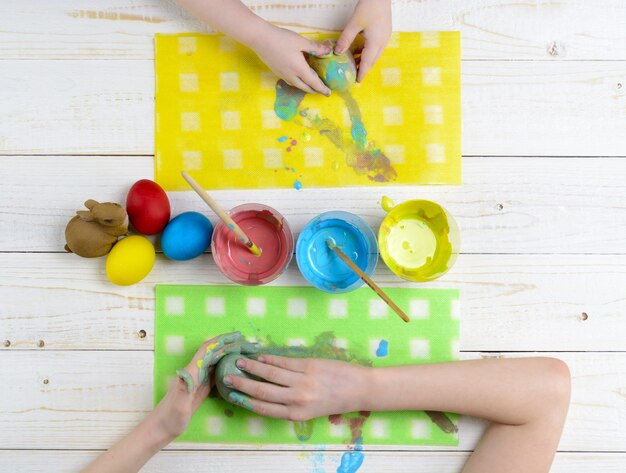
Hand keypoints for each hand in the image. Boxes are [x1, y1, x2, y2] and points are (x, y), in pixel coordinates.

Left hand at [155, 332, 259, 438]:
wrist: (161, 428)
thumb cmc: (169, 418)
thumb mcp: (178, 405)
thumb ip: (183, 389)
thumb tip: (185, 372)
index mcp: (191, 372)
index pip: (207, 350)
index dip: (221, 341)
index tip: (237, 337)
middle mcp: (195, 372)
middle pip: (214, 352)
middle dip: (230, 345)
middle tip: (249, 345)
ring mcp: (199, 379)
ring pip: (216, 361)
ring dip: (230, 354)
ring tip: (247, 352)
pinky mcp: (201, 388)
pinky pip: (216, 372)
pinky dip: (227, 366)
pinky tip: (237, 368)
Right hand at [224, 355, 369, 420]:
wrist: (359, 389)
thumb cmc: (336, 401)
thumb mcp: (311, 411)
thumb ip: (291, 405)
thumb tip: (268, 395)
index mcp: (297, 414)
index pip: (264, 408)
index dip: (246, 401)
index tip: (232, 396)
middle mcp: (297, 399)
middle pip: (262, 391)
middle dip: (243, 384)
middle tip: (228, 377)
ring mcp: (302, 381)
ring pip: (270, 374)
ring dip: (252, 367)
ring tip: (239, 362)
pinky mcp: (308, 366)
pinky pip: (284, 362)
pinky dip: (270, 359)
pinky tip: (260, 356)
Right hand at [251, 24, 331, 94]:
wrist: (260, 39)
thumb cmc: (281, 38)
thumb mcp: (301, 41)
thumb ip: (315, 48)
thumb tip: (328, 51)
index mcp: (299, 69)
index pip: (314, 83)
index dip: (322, 88)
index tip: (328, 93)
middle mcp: (291, 75)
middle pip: (305, 87)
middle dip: (314, 90)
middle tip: (321, 91)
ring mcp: (283, 75)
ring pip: (297, 86)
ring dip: (305, 88)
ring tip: (311, 87)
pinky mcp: (277, 72)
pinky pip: (290, 81)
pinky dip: (297, 83)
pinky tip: (297, 79)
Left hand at [335, 0, 391, 81]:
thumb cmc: (369, 7)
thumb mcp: (354, 24)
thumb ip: (346, 39)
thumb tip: (337, 53)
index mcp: (376, 43)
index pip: (367, 63)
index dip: (361, 73)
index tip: (356, 82)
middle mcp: (382, 42)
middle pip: (372, 60)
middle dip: (364, 69)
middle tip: (355, 76)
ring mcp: (385, 37)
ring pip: (374, 54)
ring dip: (365, 60)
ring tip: (355, 65)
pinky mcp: (384, 32)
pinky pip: (376, 47)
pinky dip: (368, 52)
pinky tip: (360, 51)